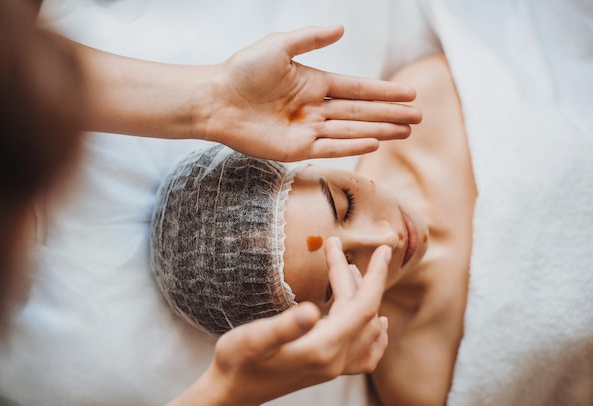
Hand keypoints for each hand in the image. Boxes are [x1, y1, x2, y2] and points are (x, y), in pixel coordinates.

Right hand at [163, 238, 391, 405]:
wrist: (231, 391)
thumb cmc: (238, 361)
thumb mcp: (254, 338)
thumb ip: (285, 326)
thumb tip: (312, 310)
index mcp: (323, 348)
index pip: (362, 306)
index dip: (374, 276)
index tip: (383, 248)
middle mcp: (335, 360)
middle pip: (362, 311)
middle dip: (357, 275)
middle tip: (336, 246)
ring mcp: (333, 367)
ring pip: (364, 327)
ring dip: (362, 295)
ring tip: (350, 269)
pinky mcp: (326, 369)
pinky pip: (365, 353)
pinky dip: (375, 334)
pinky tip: (376, 324)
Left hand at [205, 25, 421, 161]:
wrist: (216, 99)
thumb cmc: (243, 70)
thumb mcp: (279, 46)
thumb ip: (311, 39)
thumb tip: (341, 27)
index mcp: (314, 82)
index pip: (357, 88)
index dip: (384, 92)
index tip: (409, 94)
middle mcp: (315, 107)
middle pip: (361, 111)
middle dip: (390, 114)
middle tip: (418, 118)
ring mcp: (307, 129)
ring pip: (351, 129)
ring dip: (379, 131)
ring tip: (406, 132)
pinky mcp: (296, 149)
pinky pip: (331, 147)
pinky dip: (353, 145)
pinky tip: (376, 142)